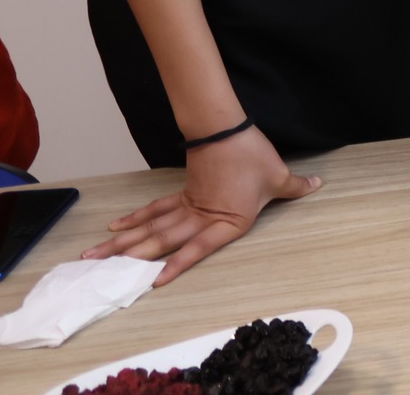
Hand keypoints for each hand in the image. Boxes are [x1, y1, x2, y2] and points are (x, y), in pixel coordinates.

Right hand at [81, 127, 318, 285]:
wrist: (227, 127)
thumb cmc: (251, 154)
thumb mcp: (278, 175)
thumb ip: (295, 186)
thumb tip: (317, 184)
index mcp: (226, 219)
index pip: (199, 247)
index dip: (178, 264)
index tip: (155, 282)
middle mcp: (201, 217)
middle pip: (162, 240)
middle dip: (131, 258)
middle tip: (99, 272)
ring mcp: (187, 205)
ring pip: (151, 228)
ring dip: (123, 243)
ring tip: (93, 256)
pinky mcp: (182, 193)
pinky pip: (154, 210)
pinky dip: (136, 220)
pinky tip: (116, 228)